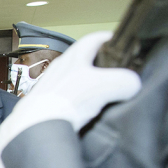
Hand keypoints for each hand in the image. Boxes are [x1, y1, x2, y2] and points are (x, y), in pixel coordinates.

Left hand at [0, 31, 141, 167]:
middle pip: (84, 61)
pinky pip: (66, 101)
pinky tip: (83, 116)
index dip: (110, 39)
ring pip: (74, 82)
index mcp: (73, 58)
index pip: (95, 39)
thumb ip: (126, 81)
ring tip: (102, 98)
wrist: (34, 128)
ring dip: (88, 88)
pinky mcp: (45, 107)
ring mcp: (50, 88)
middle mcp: (59, 69)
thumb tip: (132, 85)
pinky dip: (76, 105)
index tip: (120, 44)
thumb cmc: (65, 101)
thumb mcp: (107, 86)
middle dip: (101, 68)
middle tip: (116, 76)